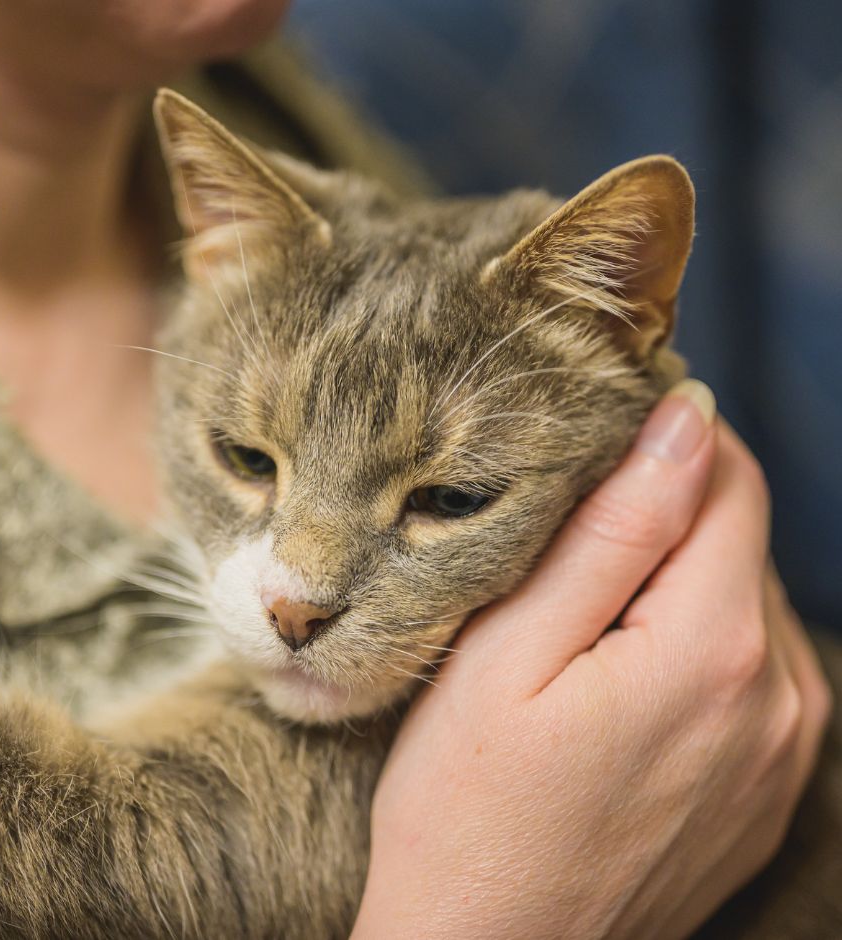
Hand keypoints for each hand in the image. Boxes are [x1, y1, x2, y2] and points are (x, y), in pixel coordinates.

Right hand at [352, 380, 831, 939]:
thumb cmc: (467, 807)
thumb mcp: (510, 653)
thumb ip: (611, 533)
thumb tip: (684, 422)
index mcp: (714, 647)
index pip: (729, 480)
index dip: (667, 438)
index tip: (594, 438)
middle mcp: (781, 698)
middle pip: (740, 540)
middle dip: (664, 512)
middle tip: (560, 539)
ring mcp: (785, 754)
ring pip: (747, 603)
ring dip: (678, 580)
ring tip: (580, 617)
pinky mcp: (770, 791)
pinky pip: (754, 673)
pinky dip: (695, 645)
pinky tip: (617, 679)